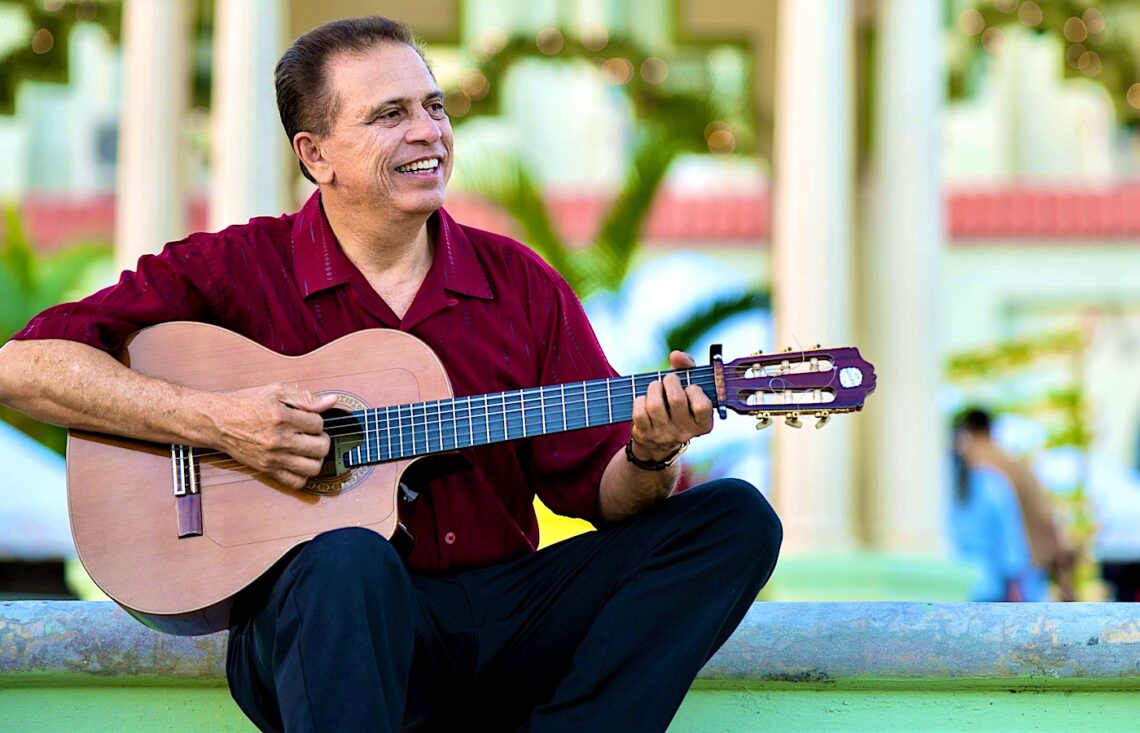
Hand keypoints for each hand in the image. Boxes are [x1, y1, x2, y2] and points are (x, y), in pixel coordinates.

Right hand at [209, 384, 337, 489]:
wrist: (218, 422)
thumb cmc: (246, 404)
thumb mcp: (276, 392)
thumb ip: (305, 398)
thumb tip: (330, 401)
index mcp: (282, 418)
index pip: (318, 423)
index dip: (318, 420)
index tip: (309, 419)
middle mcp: (279, 440)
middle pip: (321, 447)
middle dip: (322, 439)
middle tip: (313, 434)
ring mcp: (273, 458)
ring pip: (313, 467)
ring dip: (316, 458)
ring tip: (308, 449)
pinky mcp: (267, 470)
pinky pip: (295, 482)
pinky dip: (303, 475)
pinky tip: (299, 462)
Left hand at [629, 351, 713, 462]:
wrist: (657, 443)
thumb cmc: (677, 407)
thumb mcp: (688, 389)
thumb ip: (687, 368)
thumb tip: (676, 355)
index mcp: (702, 424)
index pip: (702, 405)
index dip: (694, 390)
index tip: (690, 387)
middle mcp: (685, 432)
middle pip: (676, 399)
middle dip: (670, 381)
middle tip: (669, 380)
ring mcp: (663, 435)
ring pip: (655, 405)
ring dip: (653, 388)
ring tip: (656, 387)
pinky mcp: (645, 435)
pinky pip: (639, 412)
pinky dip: (640, 400)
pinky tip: (644, 401)